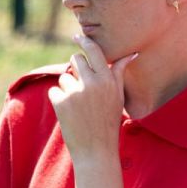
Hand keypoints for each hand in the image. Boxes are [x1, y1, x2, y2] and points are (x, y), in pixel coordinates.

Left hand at [47, 35, 137, 160]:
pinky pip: (54, 91)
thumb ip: (119, 73)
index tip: (78, 36)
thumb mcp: (118, 97)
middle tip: (82, 89)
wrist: (96, 151)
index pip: (94, 51)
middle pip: (76, 60)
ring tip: (79, 107)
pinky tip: (70, 114)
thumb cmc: (109, 123)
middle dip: (76, 69)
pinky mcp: (61, 102)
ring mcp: (76, 92)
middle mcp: (93, 83)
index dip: (84, 42)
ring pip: (64, 77)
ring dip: (68, 88)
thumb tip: (132, 53)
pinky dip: (59, 101)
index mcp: (109, 80)